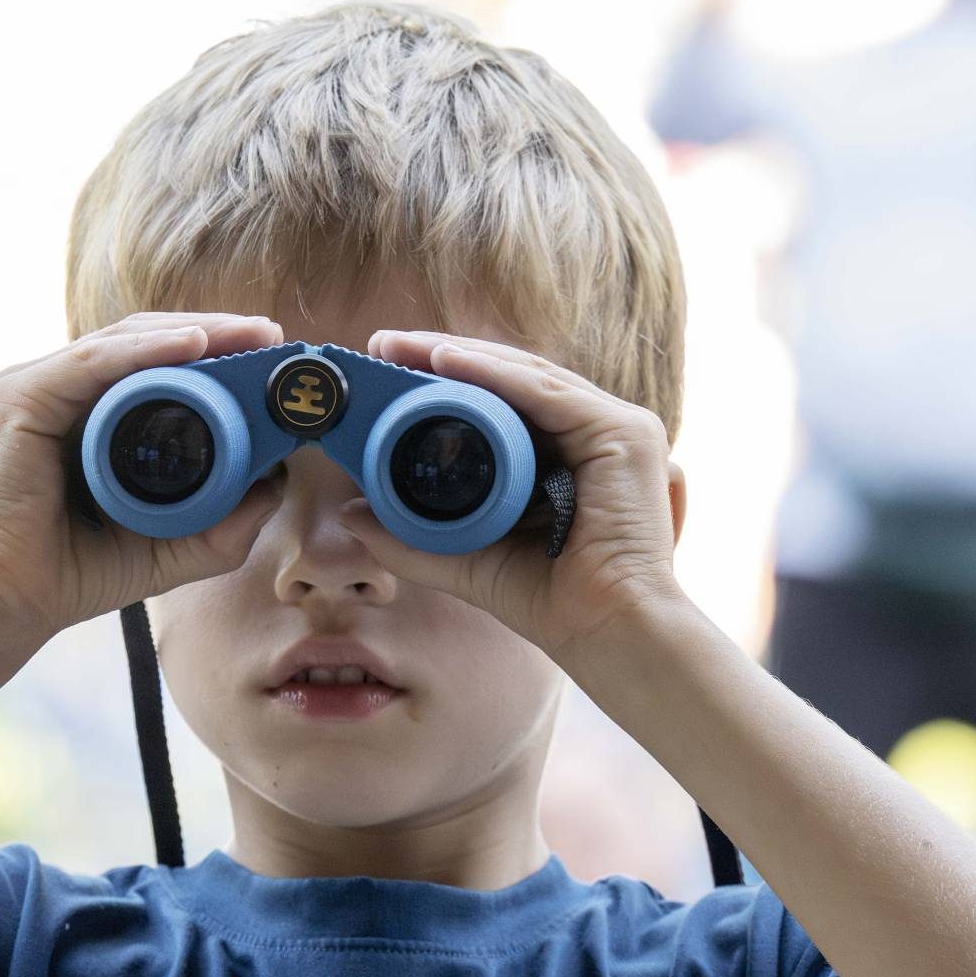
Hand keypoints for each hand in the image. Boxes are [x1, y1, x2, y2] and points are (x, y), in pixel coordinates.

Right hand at [0, 313, 289, 639]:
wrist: (9, 602)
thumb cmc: (77, 573)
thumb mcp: (173, 545)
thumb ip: (227, 522)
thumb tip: (279, 481)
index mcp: (93, 414)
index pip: (161, 366)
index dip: (219, 354)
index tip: (275, 356)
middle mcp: (65, 391)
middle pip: (148, 342)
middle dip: (215, 332)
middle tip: (271, 335)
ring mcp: (39, 387)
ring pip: (126, 341)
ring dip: (192, 331)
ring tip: (247, 334)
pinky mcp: (20, 396)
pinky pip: (92, 362)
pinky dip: (145, 350)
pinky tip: (194, 345)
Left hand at [334, 330, 689, 665]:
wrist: (603, 631)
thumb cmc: (549, 602)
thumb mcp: (464, 558)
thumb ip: (410, 538)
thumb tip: (351, 513)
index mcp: (565, 455)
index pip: (500, 402)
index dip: (444, 381)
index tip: (385, 370)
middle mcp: (592, 433)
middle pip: (509, 380)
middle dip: (441, 358)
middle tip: (382, 345)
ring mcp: (614, 428)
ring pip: (525, 375)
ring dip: (458, 355)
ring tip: (400, 347)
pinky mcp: (624, 431)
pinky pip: (545, 390)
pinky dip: (492, 372)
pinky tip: (443, 360)